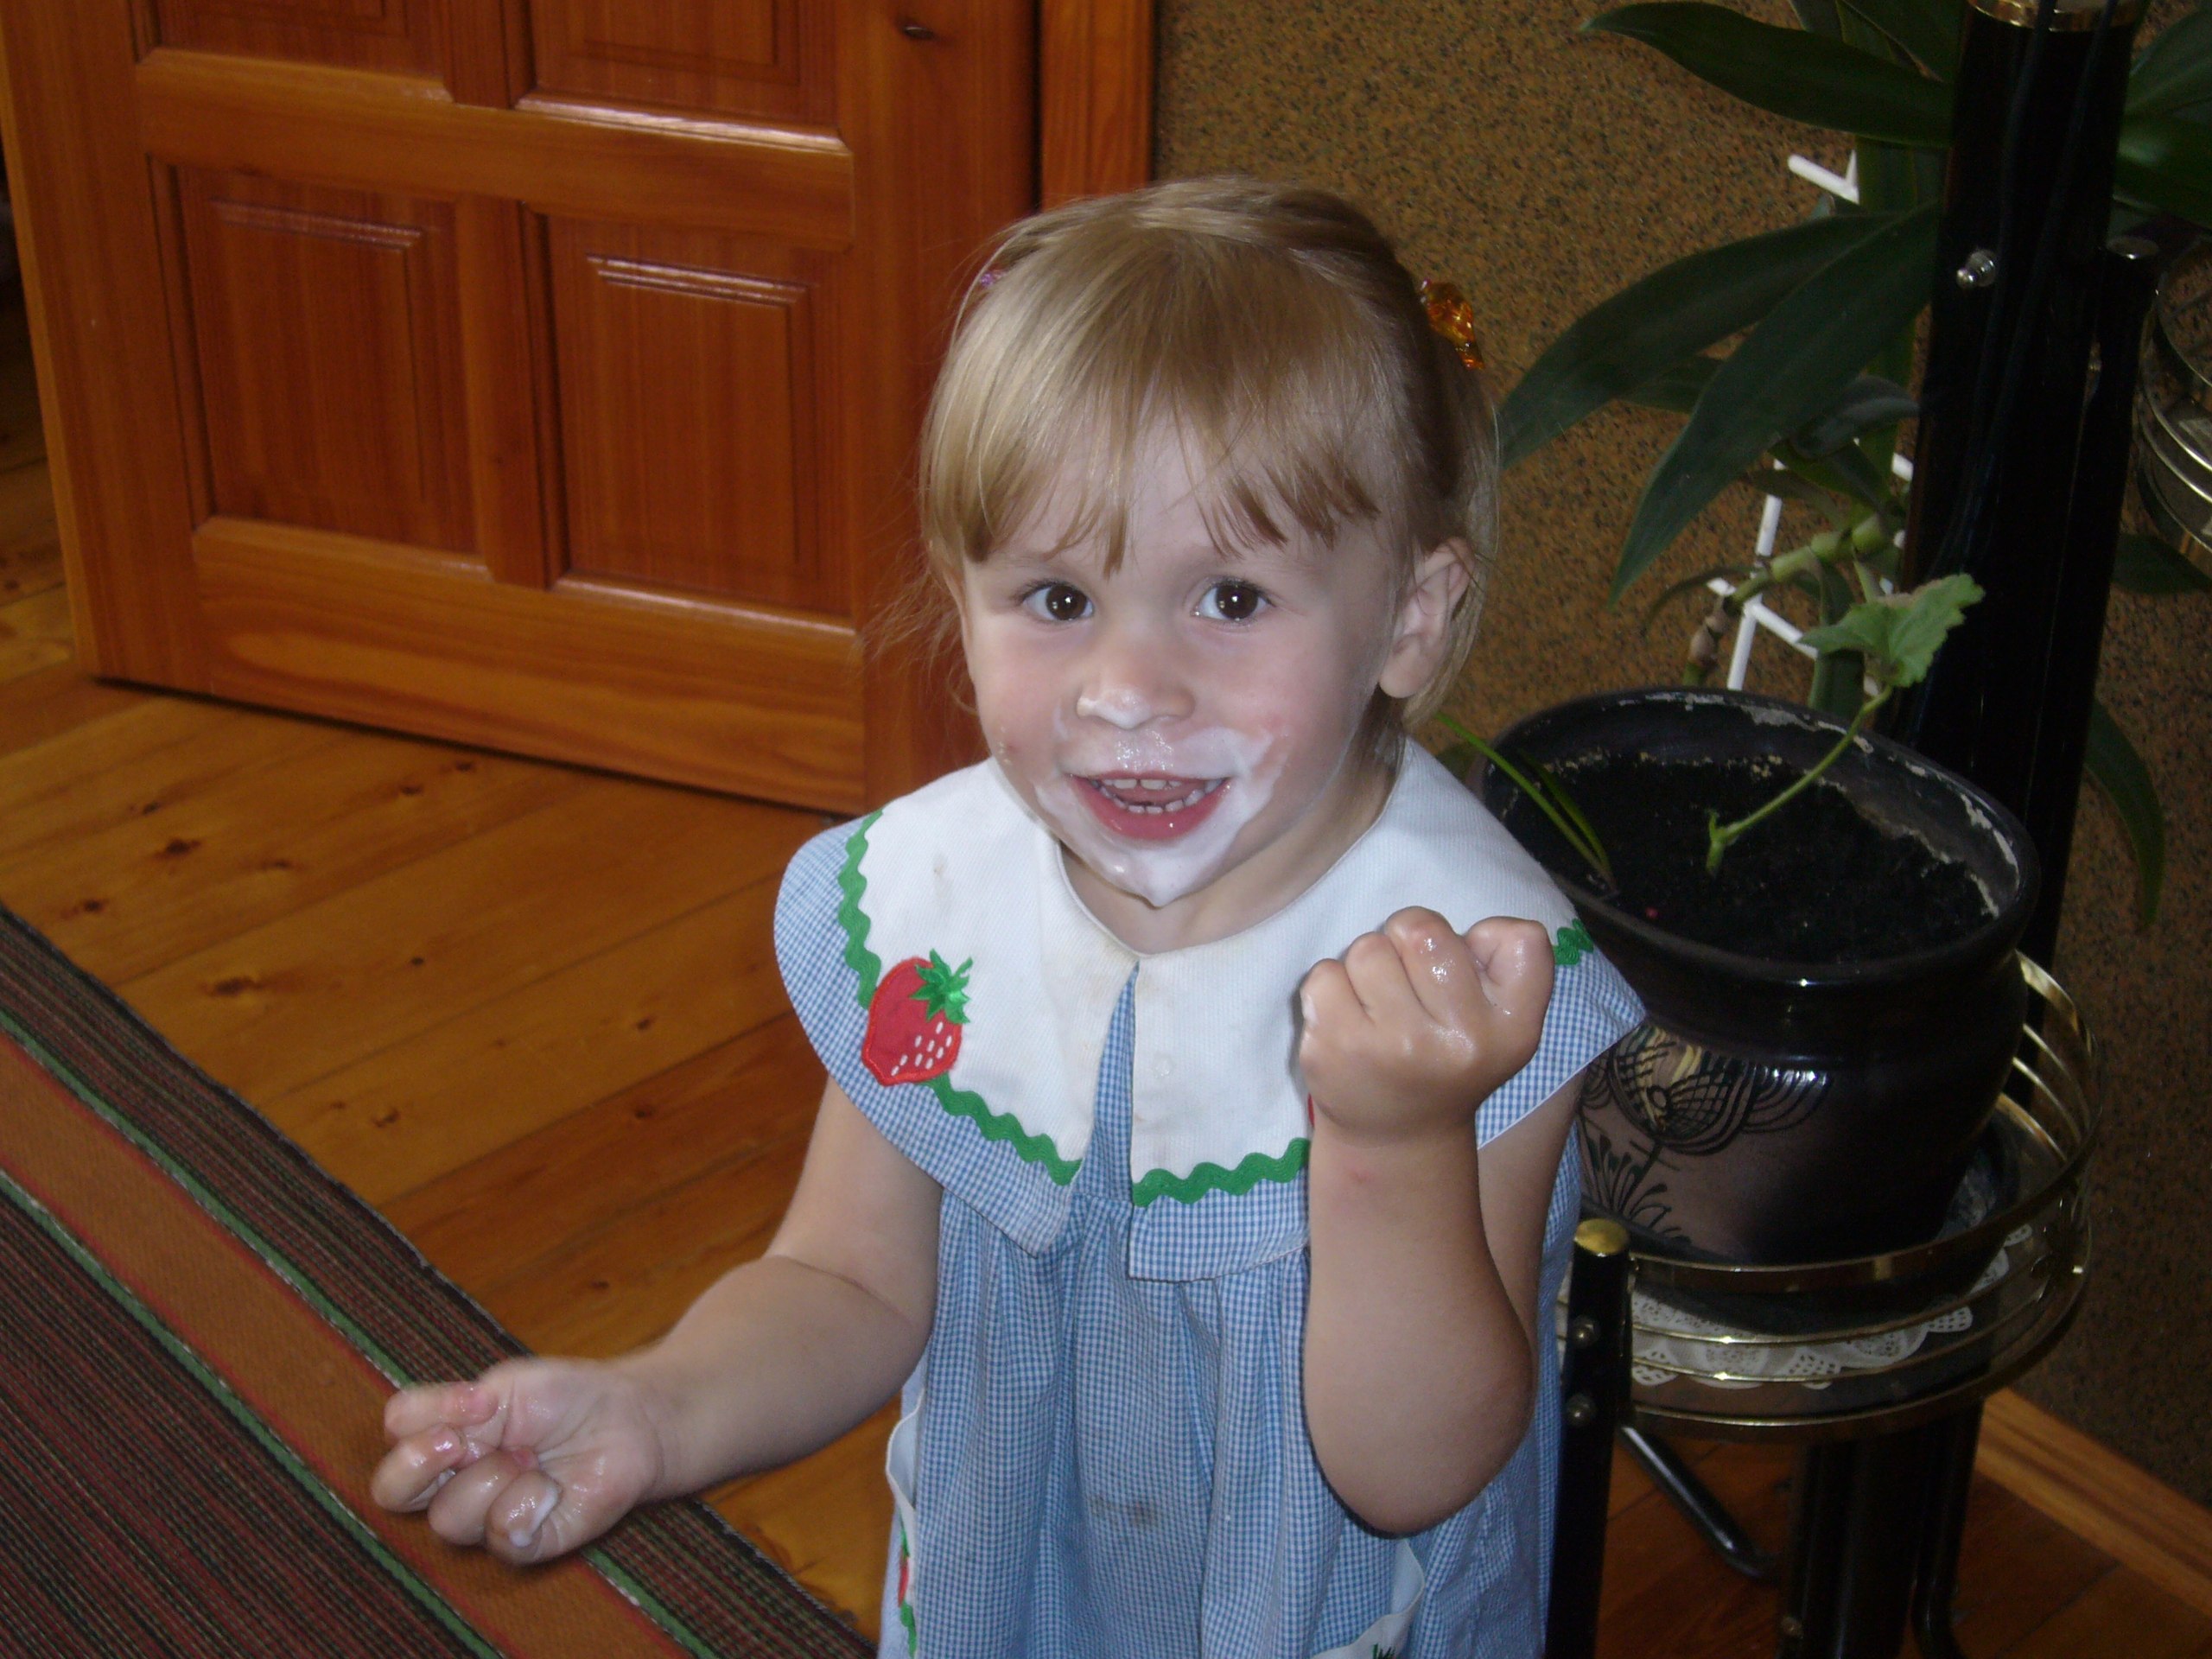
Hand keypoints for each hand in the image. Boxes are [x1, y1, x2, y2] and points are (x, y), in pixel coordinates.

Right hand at [371, 1357, 666, 1562]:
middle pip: (391, 1491)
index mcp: (441, 1438)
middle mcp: (452, 1482)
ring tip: (532, 1456)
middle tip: (463, 1442)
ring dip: (493, 1476)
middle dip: (421, 1463)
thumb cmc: (565, 1398)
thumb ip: (454, 1410)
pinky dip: (526, 1504)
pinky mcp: (524, 1542)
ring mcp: (484, 1516)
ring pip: (448, 1517)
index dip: (419, 1419)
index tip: (477, 1399)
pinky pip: (500, 1536)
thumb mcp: (505, 1386)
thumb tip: (439, 1442)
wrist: (627, 1418)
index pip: (395, 1432)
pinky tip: (551, 1486)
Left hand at [1298, 909, 1553, 1148]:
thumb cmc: (1450, 1057)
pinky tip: (1348, 1021)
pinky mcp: (1336, 1050)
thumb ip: (1505, 960)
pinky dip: (1331, 987)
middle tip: (1410, 985)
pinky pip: (1324, 974)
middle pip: (1421, 928)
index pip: (1523, 940)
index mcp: (1514, 1029)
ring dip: (1367, 967)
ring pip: (1367, 947)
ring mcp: (1394, 1047)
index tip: (1465, 974)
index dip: (1485, 939)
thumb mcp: (1503, 1020)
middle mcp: (1460, 1042)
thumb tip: (1460, 930)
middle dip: (1408, 943)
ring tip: (1378, 1006)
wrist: (1399, 1137)